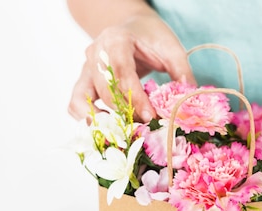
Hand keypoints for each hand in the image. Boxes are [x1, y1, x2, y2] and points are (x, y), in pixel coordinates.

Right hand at [67, 12, 195, 121]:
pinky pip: (76, 104)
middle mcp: (95, 53)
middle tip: (147, 127)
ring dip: (106, 120)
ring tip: (129, 130)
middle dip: (125, 113)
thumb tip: (185, 102)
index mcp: (116, 40)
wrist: (133, 28)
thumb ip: (181, 72)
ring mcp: (86, 68)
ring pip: (85, 100)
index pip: (122, 73)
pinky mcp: (83, 82)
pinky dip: (89, 118)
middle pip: (105, 90)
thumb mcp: (172, 48)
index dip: (135, 99)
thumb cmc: (152, 37)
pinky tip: (111, 127)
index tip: (151, 117)